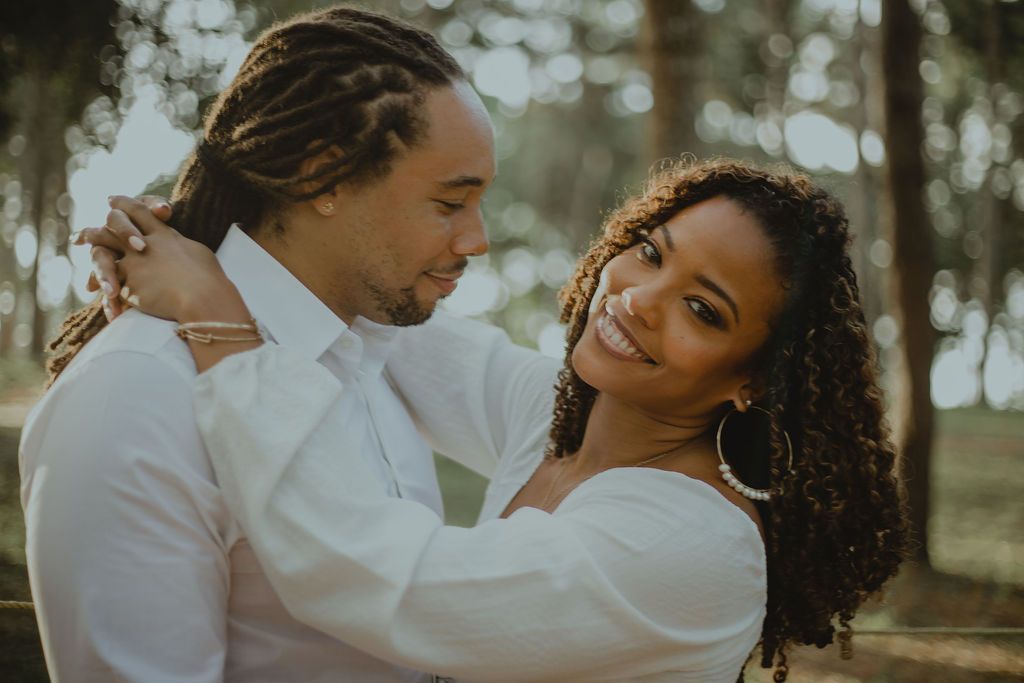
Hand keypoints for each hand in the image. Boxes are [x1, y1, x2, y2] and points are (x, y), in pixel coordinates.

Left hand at [76, 195, 243, 323]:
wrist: (203, 298)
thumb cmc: (210, 279)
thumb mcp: (199, 254)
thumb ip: (182, 245)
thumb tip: (178, 242)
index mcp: (165, 235)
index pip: (141, 211)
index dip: (125, 204)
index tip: (112, 199)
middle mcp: (145, 244)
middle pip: (116, 224)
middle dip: (100, 222)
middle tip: (92, 219)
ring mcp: (134, 264)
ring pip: (103, 249)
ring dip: (92, 247)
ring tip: (80, 243)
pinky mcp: (129, 285)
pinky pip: (111, 285)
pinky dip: (106, 291)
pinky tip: (98, 294)